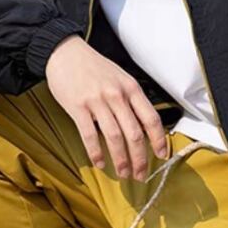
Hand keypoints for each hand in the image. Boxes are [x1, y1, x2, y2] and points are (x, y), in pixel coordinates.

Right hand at [46, 35, 168, 179]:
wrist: (65, 52)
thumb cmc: (95, 68)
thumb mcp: (120, 78)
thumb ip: (131, 100)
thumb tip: (144, 128)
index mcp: (131, 88)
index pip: (151, 118)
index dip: (158, 140)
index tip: (162, 156)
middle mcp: (117, 95)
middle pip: (134, 133)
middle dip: (140, 158)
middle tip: (141, 175)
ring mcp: (97, 101)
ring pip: (114, 137)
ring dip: (121, 160)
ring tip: (124, 174)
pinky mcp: (77, 107)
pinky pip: (89, 135)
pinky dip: (96, 152)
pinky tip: (100, 163)